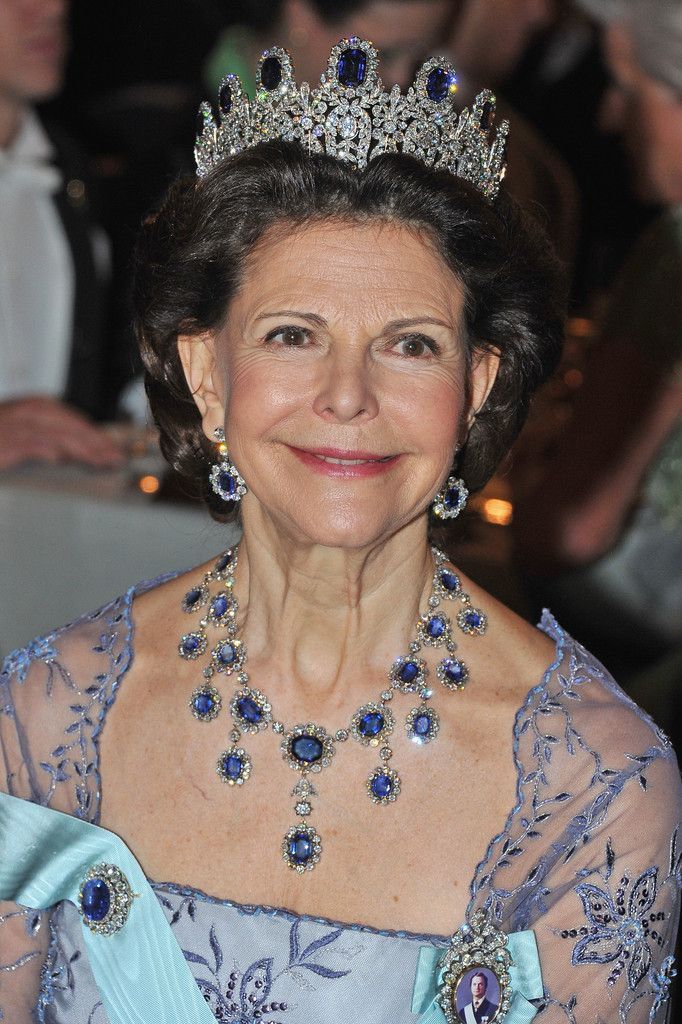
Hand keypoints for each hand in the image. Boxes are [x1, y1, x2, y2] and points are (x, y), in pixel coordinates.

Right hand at [0, 396, 125, 470]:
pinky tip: (59, 458)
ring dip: (80, 448)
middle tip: (114, 457)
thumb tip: (75, 450)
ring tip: (98, 461)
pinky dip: (43, 448)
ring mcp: (12, 425)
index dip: (94, 433)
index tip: (112, 448)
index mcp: (33, 407)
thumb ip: (47, 435)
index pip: (71, 418)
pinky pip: (26, 442)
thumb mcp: (22, 430)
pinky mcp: (3, 441)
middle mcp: (24, 412)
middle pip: (67, 423)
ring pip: (53, 433)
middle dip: (95, 441)